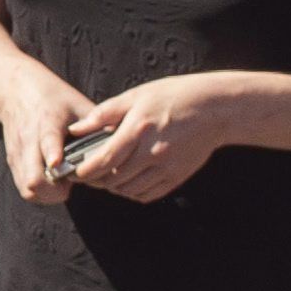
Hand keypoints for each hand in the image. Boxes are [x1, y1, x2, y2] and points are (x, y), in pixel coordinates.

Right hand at [0, 72, 93, 205]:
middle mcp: (29, 139)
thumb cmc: (54, 98)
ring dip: (48, 194)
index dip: (51, 153)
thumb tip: (126, 144)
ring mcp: (18, 153)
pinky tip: (54, 183)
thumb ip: (98, 125)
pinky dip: (40, 192)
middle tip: (71, 185)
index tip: (58, 163)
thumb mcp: (78, 104)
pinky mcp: (12, 162)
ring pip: (27, 188)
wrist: (16, 90)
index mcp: (48, 121)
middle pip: (33, 178)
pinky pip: (24, 188)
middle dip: (54, 191)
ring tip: (64, 184)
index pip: (47, 140)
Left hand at [62, 76, 229, 201]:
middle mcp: (152, 152)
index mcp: (138, 129)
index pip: (104, 160)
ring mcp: (166, 167)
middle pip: (114, 179)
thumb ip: (104, 114)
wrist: (215, 109)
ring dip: (114, 188)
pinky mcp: (177, 177)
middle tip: (88, 174)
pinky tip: (129, 181)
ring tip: (108, 177)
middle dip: (96, 180)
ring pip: (129, 190)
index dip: (85, 171)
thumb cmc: (173, 96)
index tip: (76, 171)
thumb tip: (76, 129)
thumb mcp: (136, 96)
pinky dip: (133, 193)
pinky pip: (148, 194)